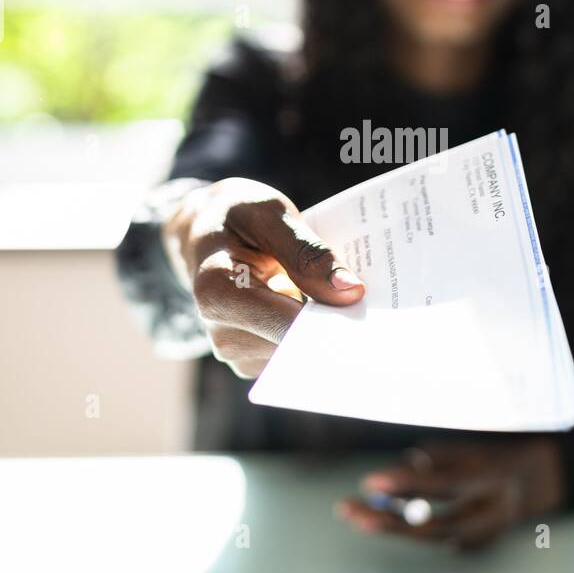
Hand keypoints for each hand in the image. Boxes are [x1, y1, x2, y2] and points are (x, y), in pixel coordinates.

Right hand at [166, 177, 364, 377]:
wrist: (203, 234)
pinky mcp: (252, 359)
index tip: (370, 309)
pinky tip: (324, 310)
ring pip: (302, 356)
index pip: (286, 324)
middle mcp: (222, 332)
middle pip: (298, 347)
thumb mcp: (268, 213)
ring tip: (339, 297)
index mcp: (217, 292)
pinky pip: (297, 357)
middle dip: (335, 324)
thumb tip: (350, 291)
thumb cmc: (236, 216)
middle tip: (369, 302)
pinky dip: (315, 335)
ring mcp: (236, 351)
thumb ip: (307, 251)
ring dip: (327, 330)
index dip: (332, 319)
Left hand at [335, 439, 565, 548]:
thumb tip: (402, 472)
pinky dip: (418, 531)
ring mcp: (489, 533)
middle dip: (391, 520)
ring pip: (436, 538)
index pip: (443, 483)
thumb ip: (439, 459)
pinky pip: (442, 541)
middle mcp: (492, 509)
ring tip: (359, 518)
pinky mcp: (481, 546)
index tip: (370, 482)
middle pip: (437, 523)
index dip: (406, 483)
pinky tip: (395, 522)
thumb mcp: (468, 448)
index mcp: (490, 475)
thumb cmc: (490, 458)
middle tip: (351, 511)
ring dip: (394, 528)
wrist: (537, 480)